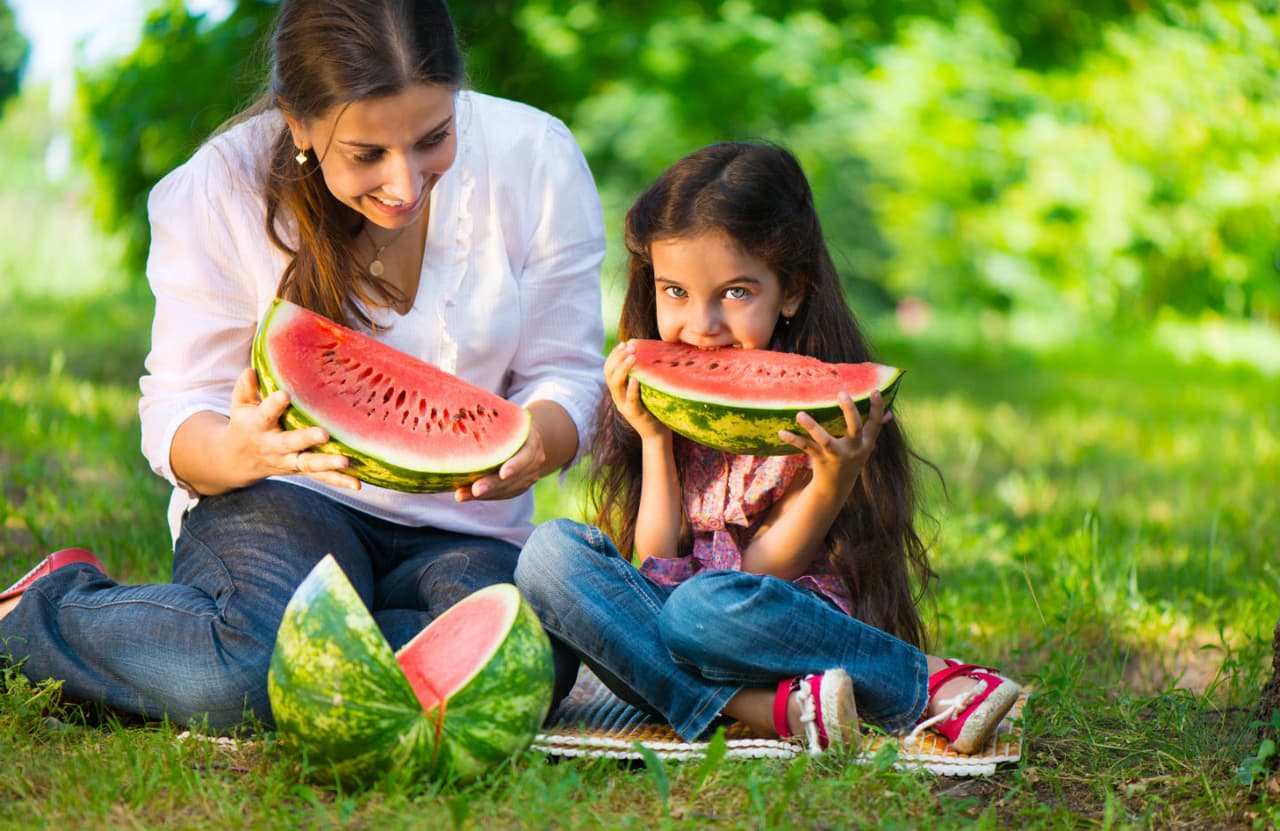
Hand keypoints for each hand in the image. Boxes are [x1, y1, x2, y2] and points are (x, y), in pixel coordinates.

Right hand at [226, 368, 359, 489]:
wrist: (238, 461)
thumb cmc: (245, 424)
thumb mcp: (240, 406)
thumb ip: (245, 389)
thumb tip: (250, 371)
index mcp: (258, 426)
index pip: (266, 414)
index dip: (274, 405)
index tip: (284, 395)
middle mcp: (274, 445)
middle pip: (290, 443)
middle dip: (306, 439)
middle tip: (323, 434)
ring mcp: (288, 460)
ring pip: (308, 463)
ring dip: (327, 463)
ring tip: (345, 461)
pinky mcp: (300, 470)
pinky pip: (321, 477)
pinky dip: (339, 480)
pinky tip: (357, 484)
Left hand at [455, 413, 546, 501]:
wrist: (530, 438)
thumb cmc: (512, 423)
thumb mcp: (509, 416)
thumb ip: (495, 417)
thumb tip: (465, 410)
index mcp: (532, 442)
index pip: (526, 456)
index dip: (515, 465)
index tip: (502, 473)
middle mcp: (534, 461)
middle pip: (513, 477)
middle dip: (493, 485)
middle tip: (475, 490)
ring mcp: (529, 476)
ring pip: (507, 489)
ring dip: (485, 494)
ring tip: (462, 495)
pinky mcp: (520, 487)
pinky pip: (503, 494)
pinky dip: (486, 496)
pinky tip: (466, 495)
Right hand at [605, 340, 669, 441]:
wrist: (656, 433)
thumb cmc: (653, 408)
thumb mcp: (645, 389)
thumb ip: (642, 375)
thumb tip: (649, 354)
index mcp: (618, 390)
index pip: (608, 369)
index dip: (614, 355)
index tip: (623, 343)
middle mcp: (617, 397)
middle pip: (609, 374)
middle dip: (617, 358)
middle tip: (630, 347)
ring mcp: (624, 405)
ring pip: (616, 385)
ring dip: (623, 369)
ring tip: (633, 357)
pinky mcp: (633, 414)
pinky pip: (629, 400)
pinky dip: (631, 389)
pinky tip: (636, 380)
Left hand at [778, 389, 890, 498]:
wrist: (836, 487)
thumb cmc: (851, 459)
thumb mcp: (865, 447)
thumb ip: (874, 429)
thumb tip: (889, 413)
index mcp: (866, 443)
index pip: (875, 424)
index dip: (877, 408)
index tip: (874, 391)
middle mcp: (853, 449)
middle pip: (855, 428)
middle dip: (849, 411)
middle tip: (841, 394)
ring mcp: (836, 455)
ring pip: (825, 440)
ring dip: (812, 427)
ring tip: (800, 414)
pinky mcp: (820, 460)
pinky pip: (806, 448)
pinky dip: (793, 439)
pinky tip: (781, 432)